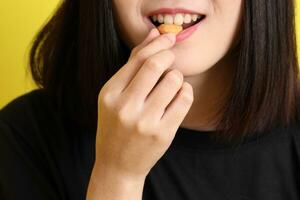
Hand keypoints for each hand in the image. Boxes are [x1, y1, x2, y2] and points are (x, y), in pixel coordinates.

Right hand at [95, 28, 193, 180]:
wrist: (117, 165)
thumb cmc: (115, 126)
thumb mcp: (115, 95)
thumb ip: (133, 64)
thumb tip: (155, 34)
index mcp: (109, 94)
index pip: (138, 58)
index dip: (157, 44)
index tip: (168, 39)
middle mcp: (125, 107)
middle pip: (156, 65)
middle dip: (169, 56)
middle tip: (171, 58)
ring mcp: (144, 122)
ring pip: (174, 80)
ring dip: (177, 76)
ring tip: (172, 83)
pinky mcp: (162, 134)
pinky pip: (184, 100)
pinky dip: (186, 91)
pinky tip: (179, 95)